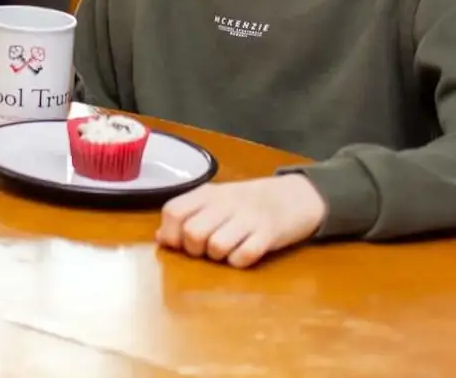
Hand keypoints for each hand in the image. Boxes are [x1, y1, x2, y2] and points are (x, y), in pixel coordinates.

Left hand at [155, 174, 327, 268]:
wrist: (295, 196)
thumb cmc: (246, 203)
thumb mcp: (214, 202)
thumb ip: (186, 216)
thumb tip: (160, 238)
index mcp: (207, 193)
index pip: (174, 211)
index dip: (171, 233)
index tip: (179, 243)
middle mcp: (225, 203)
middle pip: (193, 233)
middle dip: (194, 250)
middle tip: (206, 249)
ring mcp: (249, 218)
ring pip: (216, 246)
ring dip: (217, 256)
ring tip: (226, 250)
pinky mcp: (269, 235)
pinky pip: (243, 257)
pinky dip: (239, 261)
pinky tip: (243, 254)